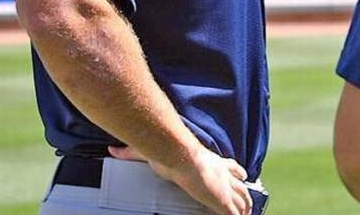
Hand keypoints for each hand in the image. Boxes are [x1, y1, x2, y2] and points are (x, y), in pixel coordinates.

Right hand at [110, 144, 252, 214]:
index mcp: (213, 162)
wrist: (182, 156)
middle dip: (244, 194)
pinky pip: (236, 214)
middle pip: (241, 186)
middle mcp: (224, 175)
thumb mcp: (152, 153)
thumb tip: (113, 150)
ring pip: (243, 200)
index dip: (236, 172)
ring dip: (245, 209)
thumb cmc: (170, 153)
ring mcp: (226, 188)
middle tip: (246, 203)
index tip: (242, 175)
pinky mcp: (224, 201)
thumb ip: (134, 153)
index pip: (232, 167)